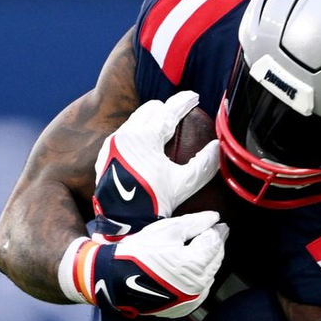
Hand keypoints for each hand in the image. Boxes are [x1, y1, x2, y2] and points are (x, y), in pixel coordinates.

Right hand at [67, 212, 226, 317]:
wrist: (114, 279)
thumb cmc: (139, 252)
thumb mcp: (167, 230)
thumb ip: (195, 223)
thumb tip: (215, 218)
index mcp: (196, 264)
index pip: (215, 243)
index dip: (216, 230)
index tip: (215, 223)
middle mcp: (198, 285)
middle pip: (215, 260)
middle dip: (213, 246)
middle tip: (208, 234)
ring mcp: (191, 300)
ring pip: (209, 277)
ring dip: (207, 263)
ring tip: (197, 251)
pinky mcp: (182, 309)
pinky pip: (198, 292)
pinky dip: (198, 280)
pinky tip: (188, 271)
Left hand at [91, 91, 217, 233]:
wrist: (121, 223)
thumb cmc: (154, 202)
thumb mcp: (184, 184)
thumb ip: (204, 163)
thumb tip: (217, 146)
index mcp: (145, 137)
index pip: (169, 110)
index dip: (184, 101)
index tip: (194, 97)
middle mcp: (125, 135)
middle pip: (149, 109)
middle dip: (165, 108)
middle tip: (179, 112)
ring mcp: (111, 145)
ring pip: (134, 121)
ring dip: (149, 119)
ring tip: (162, 126)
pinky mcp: (104, 156)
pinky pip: (122, 135)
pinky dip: (136, 134)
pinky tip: (143, 145)